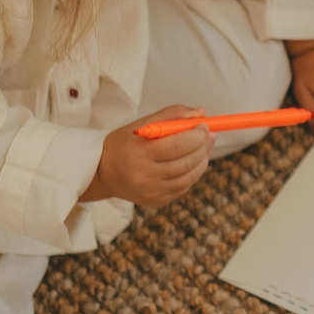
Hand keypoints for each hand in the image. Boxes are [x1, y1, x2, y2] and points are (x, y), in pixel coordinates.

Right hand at [89, 107, 213, 207]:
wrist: (102, 173)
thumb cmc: (124, 143)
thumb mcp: (141, 124)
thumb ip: (171, 115)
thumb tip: (200, 113)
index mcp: (139, 153)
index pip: (176, 146)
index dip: (195, 136)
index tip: (205, 126)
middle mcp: (145, 176)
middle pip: (185, 163)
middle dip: (203, 147)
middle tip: (210, 135)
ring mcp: (152, 192)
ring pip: (189, 177)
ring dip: (202, 160)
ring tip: (205, 147)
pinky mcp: (157, 201)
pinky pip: (183, 187)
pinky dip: (193, 174)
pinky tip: (192, 162)